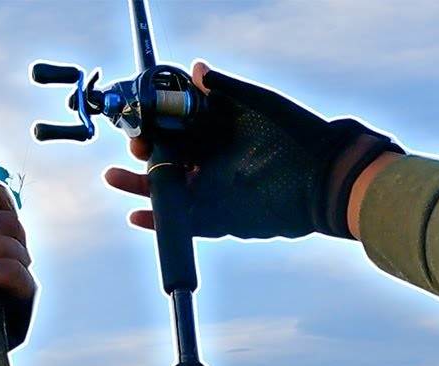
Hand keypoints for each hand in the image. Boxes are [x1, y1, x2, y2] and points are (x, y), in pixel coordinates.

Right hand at [103, 62, 401, 240]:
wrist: (323, 180)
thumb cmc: (296, 135)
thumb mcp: (258, 104)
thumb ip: (225, 89)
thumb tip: (195, 69)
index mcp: (217, 134)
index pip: (175, 129)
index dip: (154, 125)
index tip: (138, 122)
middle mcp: (211, 162)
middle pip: (165, 159)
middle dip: (142, 154)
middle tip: (133, 149)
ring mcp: (212, 192)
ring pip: (167, 190)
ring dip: (139, 185)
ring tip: (115, 178)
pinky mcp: (217, 220)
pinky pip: (182, 222)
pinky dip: (158, 221)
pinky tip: (137, 215)